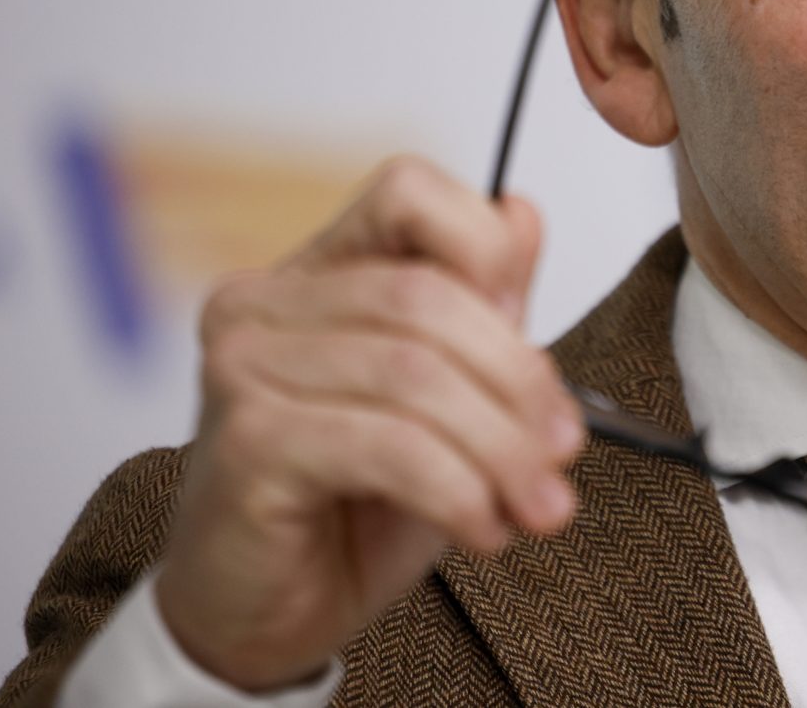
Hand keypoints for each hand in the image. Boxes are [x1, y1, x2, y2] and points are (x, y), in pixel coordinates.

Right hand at [152, 156, 583, 691]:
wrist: (266, 614)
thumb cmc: (352, 501)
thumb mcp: (447, 398)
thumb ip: (485, 310)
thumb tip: (522, 213)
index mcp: (315, 269)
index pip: (409, 191)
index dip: (489, 251)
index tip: (533, 338)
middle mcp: (262, 303)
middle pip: (427, 297)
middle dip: (518, 381)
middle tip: (563, 449)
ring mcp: (244, 368)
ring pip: (415, 375)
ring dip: (500, 448)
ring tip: (538, 505)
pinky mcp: (247, 443)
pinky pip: (386, 446)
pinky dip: (458, 489)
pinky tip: (484, 528)